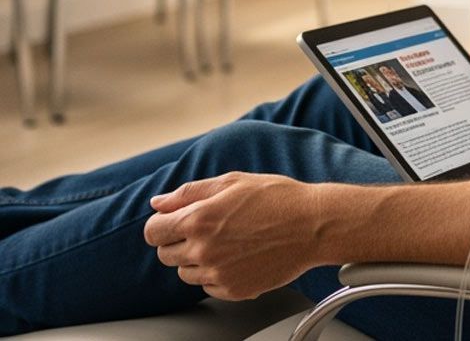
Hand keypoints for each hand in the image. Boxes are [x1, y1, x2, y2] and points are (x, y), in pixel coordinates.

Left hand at [144, 172, 327, 300]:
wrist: (315, 225)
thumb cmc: (279, 199)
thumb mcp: (233, 182)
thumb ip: (189, 192)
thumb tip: (158, 203)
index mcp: (199, 219)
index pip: (153, 231)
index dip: (163, 225)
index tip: (176, 223)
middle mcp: (204, 249)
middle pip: (166, 255)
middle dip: (180, 242)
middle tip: (209, 231)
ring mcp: (219, 273)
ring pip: (186, 273)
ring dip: (198, 260)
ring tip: (228, 244)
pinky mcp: (234, 290)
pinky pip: (208, 288)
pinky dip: (217, 275)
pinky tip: (238, 258)